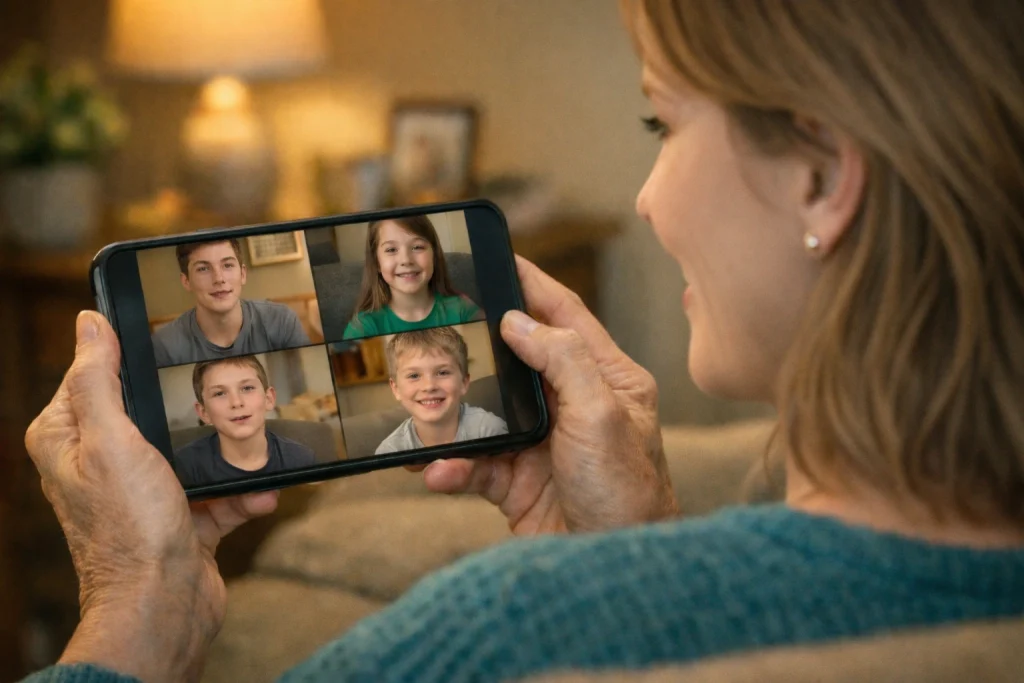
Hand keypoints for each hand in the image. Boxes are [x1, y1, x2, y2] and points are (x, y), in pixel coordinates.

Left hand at [24, 311, 278, 682]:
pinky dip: (240, 493)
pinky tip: (259, 491)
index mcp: (70, 440)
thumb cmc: (130, 528)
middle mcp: (102, 465)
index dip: (128, 357)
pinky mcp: (179, 520)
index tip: (169, 341)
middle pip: (153, 413)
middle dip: (191, 409)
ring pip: (191, 452)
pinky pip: (216, 493)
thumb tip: (88, 325)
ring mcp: (143, 494)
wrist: (164, 607)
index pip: (94, 376)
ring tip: (252, 443)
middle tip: (223, 393)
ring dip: (225, 454)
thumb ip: (99, 381)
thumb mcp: (111, 440)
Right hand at [418, 256, 678, 533]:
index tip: (502, 256)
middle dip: (478, 345)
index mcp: (606, 378)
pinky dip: (452, 466)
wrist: (612, 568)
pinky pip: (472, 462)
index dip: (534, 283)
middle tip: (438, 321)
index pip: (565, 316)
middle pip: (516, 359)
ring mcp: (541, 442)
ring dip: (452, 415)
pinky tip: (437, 471)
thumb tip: (520, 321)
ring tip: (421, 407)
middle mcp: (573, 404)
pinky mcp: (516, 480)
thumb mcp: (602, 415)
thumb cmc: (628, 493)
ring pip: (484, 412)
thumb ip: (563, 360)